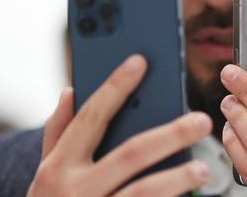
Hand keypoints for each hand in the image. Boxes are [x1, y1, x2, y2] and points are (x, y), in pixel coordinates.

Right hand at [28, 54, 211, 196]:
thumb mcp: (43, 173)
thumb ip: (57, 133)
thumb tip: (69, 91)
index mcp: (59, 166)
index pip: (91, 117)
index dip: (114, 87)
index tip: (140, 61)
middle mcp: (76, 189)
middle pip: (130, 154)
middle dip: (169, 135)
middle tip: (201, 120)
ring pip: (143, 192)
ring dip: (177, 179)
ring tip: (203, 168)